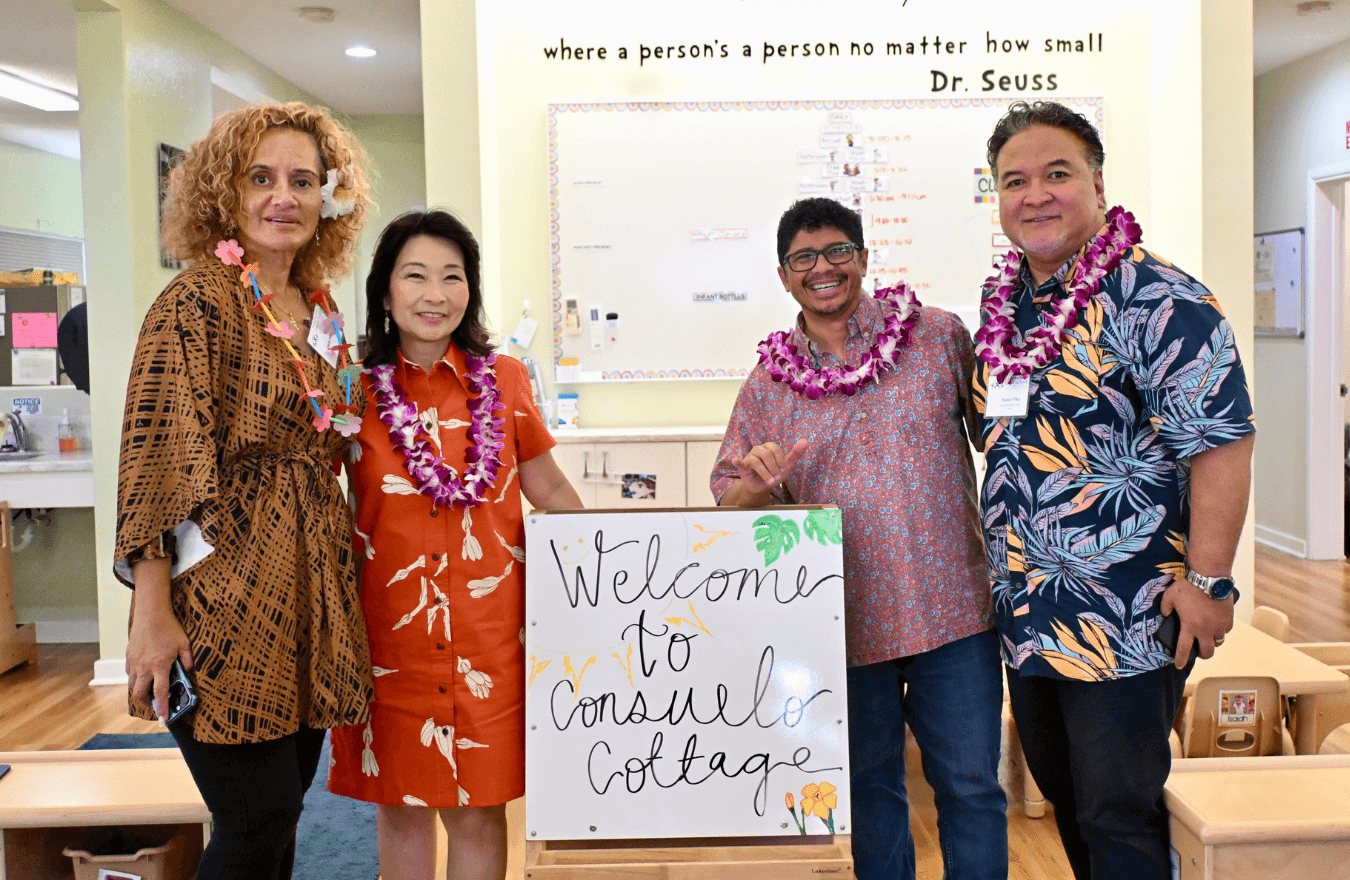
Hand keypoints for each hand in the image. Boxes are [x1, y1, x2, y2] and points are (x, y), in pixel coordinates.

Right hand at [126, 602, 191, 722]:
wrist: (151, 613)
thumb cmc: (169, 627)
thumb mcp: (185, 644)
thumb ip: (187, 661)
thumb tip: (189, 672)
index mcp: (160, 666)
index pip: (160, 693)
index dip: (162, 708)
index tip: (163, 719)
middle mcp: (144, 667)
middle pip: (140, 694)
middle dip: (147, 702)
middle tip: (155, 704)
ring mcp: (134, 662)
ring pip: (132, 684)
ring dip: (140, 691)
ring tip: (149, 690)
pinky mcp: (129, 656)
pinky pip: (130, 673)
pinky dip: (135, 677)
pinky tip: (144, 673)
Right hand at [731, 440, 807, 502]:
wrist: (763, 488)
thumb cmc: (774, 474)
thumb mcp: (787, 466)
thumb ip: (795, 454)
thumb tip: (805, 441)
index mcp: (769, 447)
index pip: (775, 449)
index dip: (780, 460)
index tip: (783, 470)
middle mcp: (758, 449)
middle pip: (766, 454)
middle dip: (773, 467)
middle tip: (776, 477)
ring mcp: (749, 457)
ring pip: (756, 461)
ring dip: (764, 472)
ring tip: (769, 481)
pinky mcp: (742, 466)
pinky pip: (740, 462)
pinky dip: (738, 461)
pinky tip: (735, 460)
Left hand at [1160, 576, 1234, 668]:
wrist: (1210, 578)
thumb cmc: (1188, 587)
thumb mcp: (1169, 596)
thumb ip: (1165, 608)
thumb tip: (1165, 615)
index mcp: (1190, 627)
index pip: (1183, 649)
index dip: (1180, 659)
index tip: (1179, 665)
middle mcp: (1206, 630)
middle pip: (1207, 652)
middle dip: (1202, 654)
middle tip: (1198, 650)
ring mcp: (1219, 626)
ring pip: (1218, 642)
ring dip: (1212, 642)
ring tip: (1207, 636)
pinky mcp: (1228, 619)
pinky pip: (1226, 630)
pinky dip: (1221, 630)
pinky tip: (1216, 625)